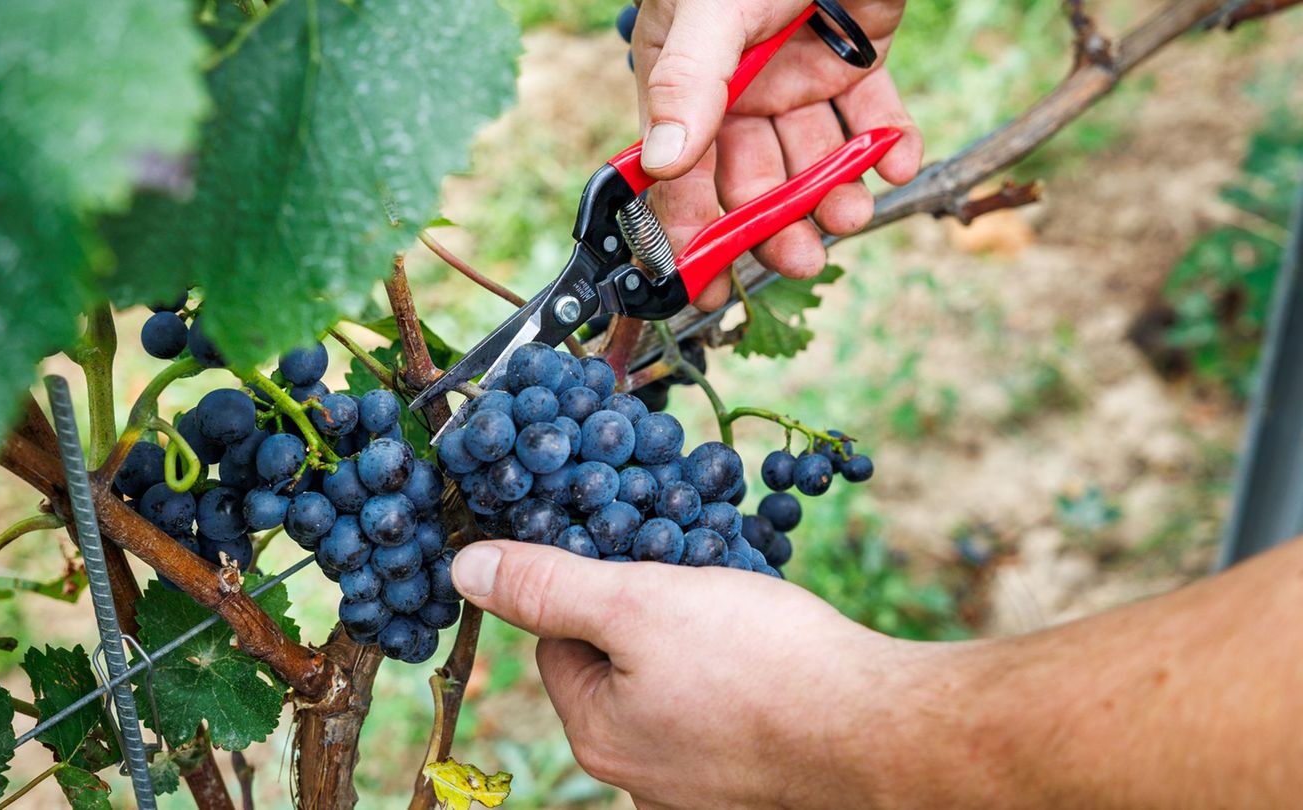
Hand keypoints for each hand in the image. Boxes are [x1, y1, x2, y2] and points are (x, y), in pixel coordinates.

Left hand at [450, 540, 933, 808]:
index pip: (558, 641)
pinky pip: (725, 709)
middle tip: (692, 572)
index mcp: (598, 733)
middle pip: (617, 665)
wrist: (882, 731)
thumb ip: (549, 586)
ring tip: (740, 608)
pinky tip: (772, 648)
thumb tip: (463, 567)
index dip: (589, 585)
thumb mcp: (638, 602)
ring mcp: (701, 784)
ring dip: (696, 637)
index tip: (633, 550)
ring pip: (675, 684)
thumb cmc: (760, 662)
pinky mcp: (755, 778)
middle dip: (647, 609)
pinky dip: (739, 672)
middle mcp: (640, 774)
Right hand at [631, 0, 921, 309]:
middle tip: (801, 256)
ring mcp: (799, 77)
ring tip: (852, 215)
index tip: (705, 284)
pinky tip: (898, 158)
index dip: (690, 230)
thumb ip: (688, 84)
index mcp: (687, 83)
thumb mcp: (710, 12)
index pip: (680, 172)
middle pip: (752, 179)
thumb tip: (663, 163)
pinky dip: (889, 143)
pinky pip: (872, 117)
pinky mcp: (857, 60)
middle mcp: (740, 91)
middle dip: (775, 222)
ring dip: (834, 193)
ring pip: (814, 158)